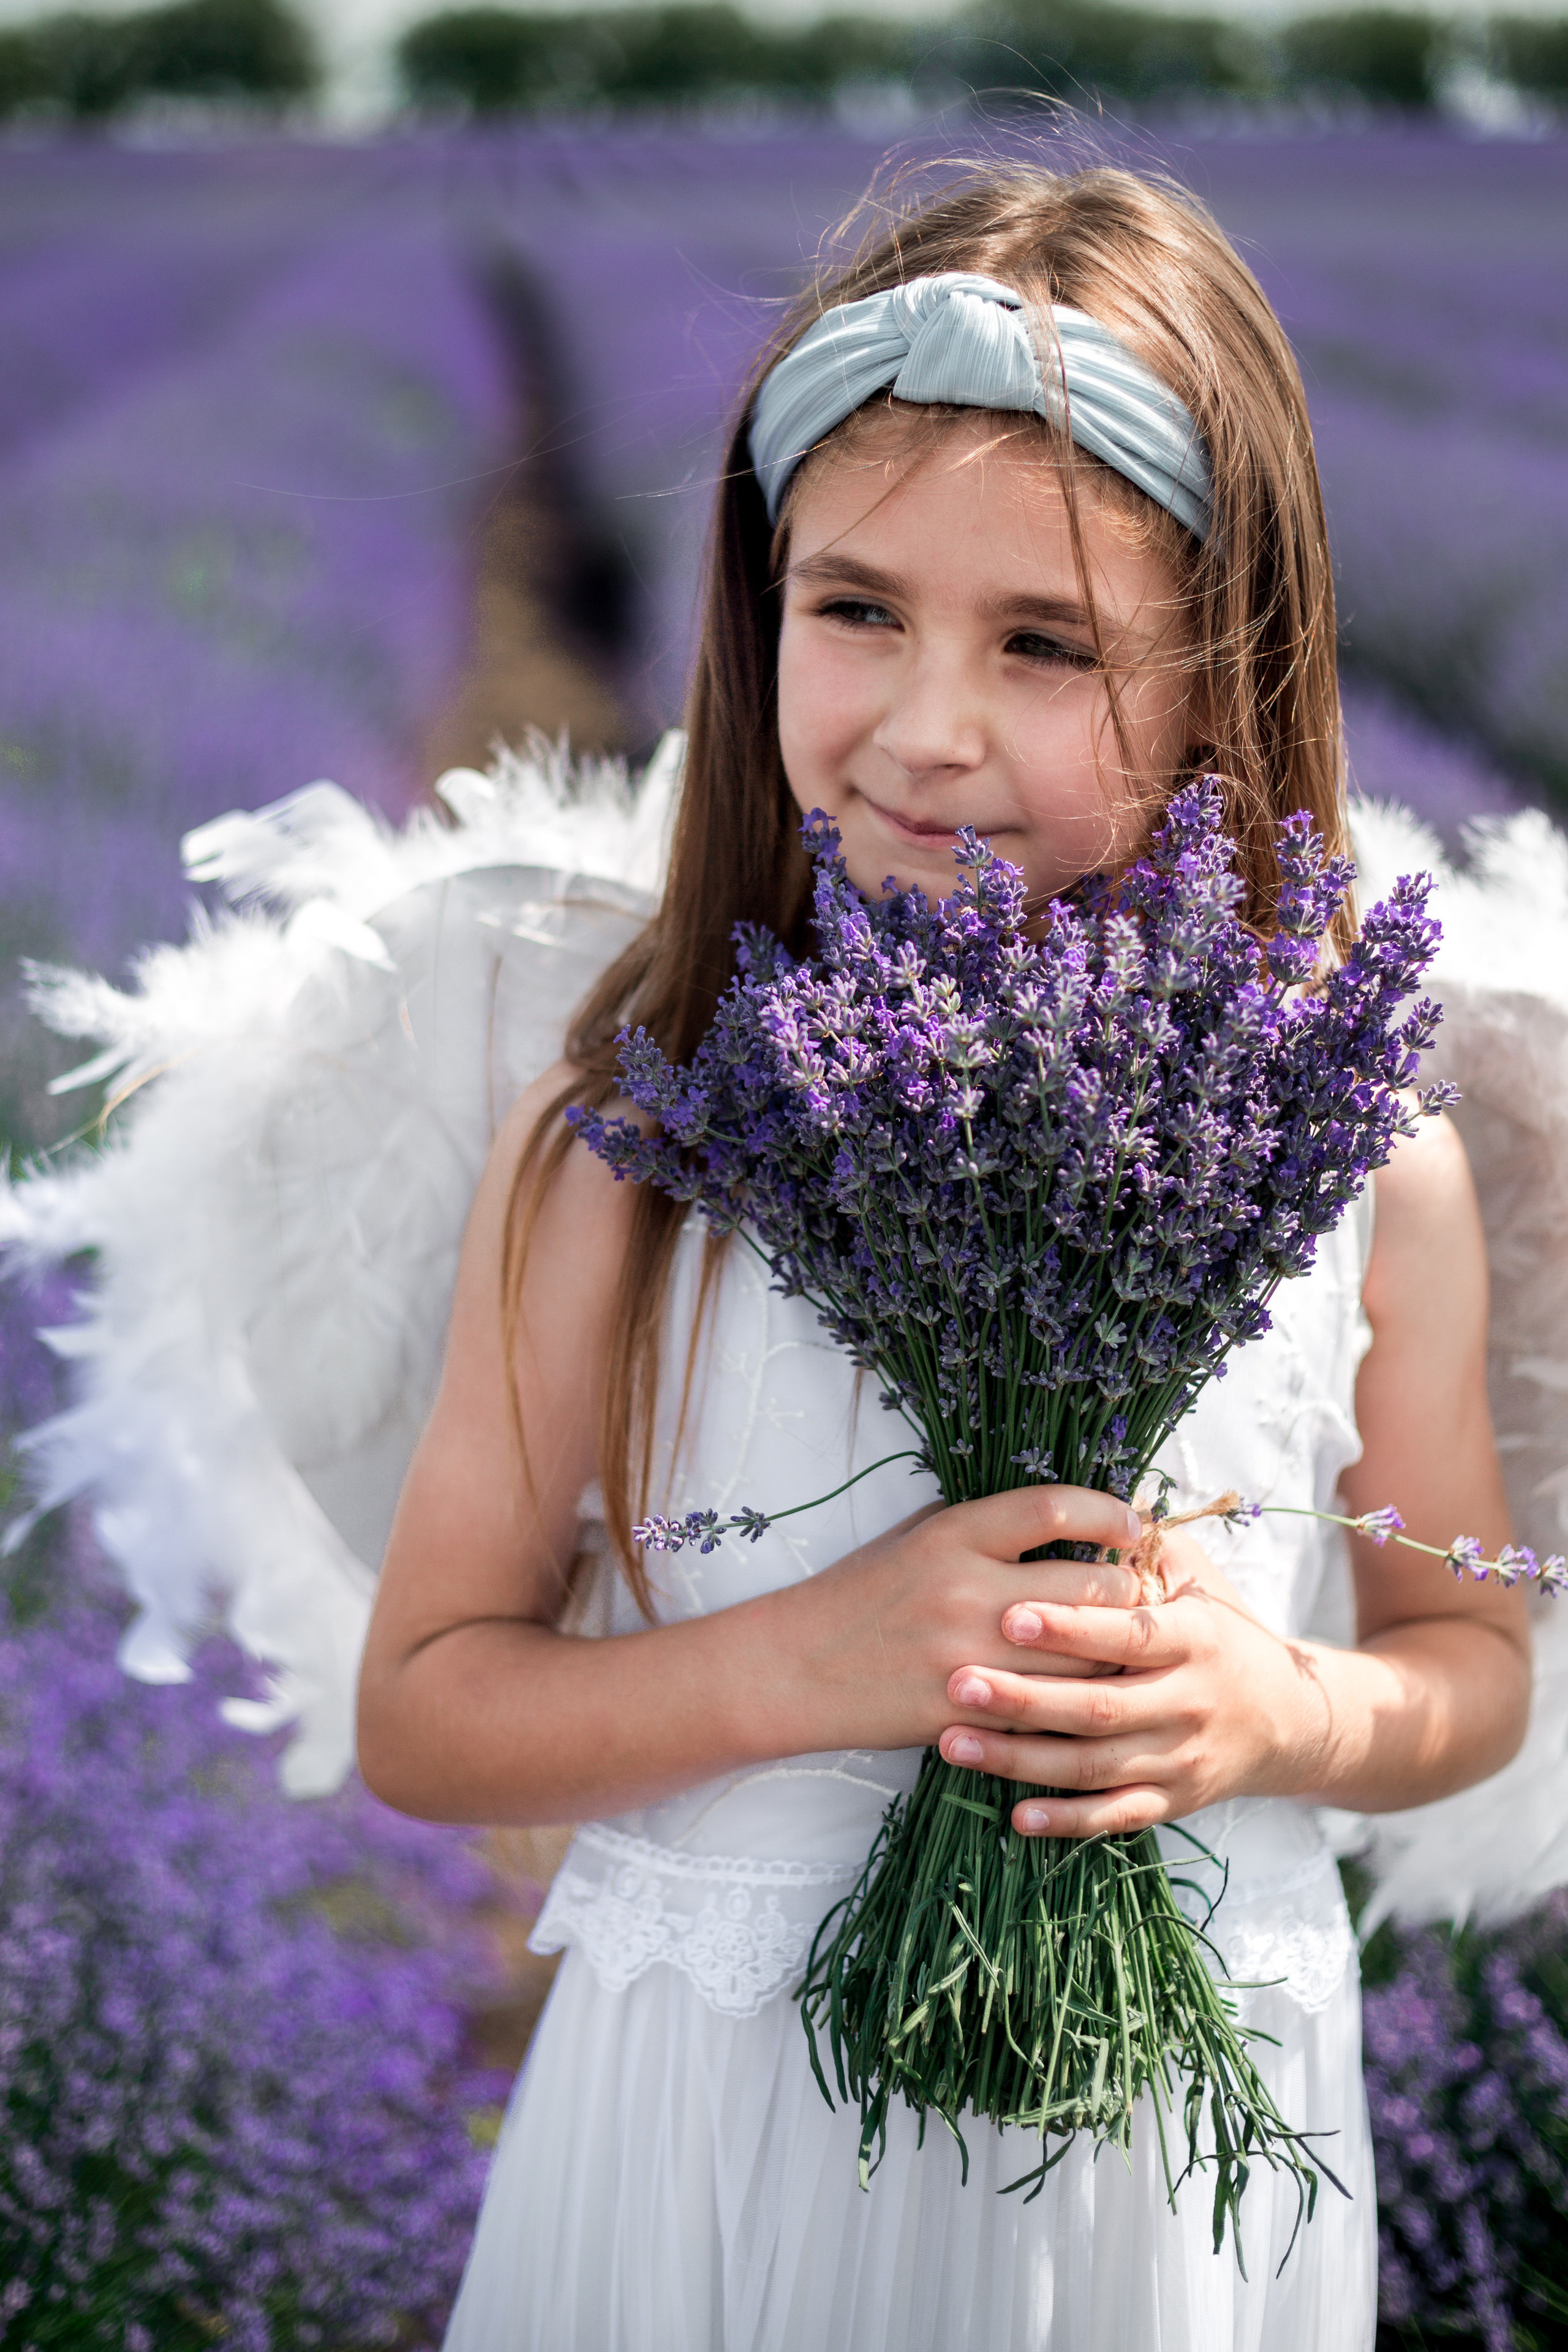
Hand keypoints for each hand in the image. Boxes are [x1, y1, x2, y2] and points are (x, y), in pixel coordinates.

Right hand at [774, 1484, 1143, 1756]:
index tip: (1131, 1524)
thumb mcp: (915, 1536)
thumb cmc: (860, 1592)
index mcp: (952, 1535)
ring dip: (1116, 1652)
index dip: (1107, 1513)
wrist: (798, 1668)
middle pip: (1090, 1589)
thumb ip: (984, 1525)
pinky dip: (1079, 1702)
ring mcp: (971, 1659)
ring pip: (1086, 1659)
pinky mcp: (971, 1715)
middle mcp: (966, 1592)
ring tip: (1128, 1644)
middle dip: (1128, 1590)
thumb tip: (1065, 1518)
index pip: (1053, 1509)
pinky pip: (1052, 1712)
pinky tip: (1089, 1693)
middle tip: (1138, 1591)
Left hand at [936, 1526, 1330, 1836]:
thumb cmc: (1220, 1631)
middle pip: (1100, 1707)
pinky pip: (1114, 1817)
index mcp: (1195, 1638)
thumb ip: (1146, 1547)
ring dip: (1021, 1760)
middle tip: (957, 1681)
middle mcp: (1189, 1702)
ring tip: (953, 1741)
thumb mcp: (1197, 1579)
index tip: (1009, 1614)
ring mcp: (1180, 1759)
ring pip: (1095, 1766)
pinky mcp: (1172, 1802)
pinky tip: (1015, 1814)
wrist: (1287, 1718)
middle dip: (1024, 1698)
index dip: (1070, 1628)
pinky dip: (1066, 1820)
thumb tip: (1094, 1503)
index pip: (1127, 1633)